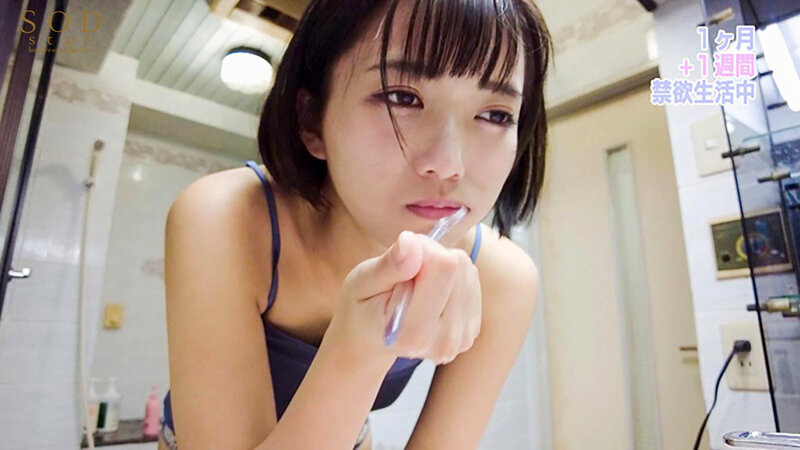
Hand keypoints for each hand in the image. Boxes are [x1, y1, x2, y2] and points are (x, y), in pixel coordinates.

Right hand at [325, 230, 481, 365]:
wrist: (368, 340)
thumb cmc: (362, 308)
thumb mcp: (361, 282)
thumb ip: (389, 265)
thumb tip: (411, 242)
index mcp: (414, 334)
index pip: (444, 266)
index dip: (423, 249)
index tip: (401, 259)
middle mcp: (444, 341)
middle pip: (459, 266)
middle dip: (432, 256)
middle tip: (405, 272)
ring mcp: (461, 338)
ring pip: (468, 270)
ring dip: (441, 266)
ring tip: (414, 283)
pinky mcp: (471, 330)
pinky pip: (472, 280)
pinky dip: (451, 278)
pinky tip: (430, 292)